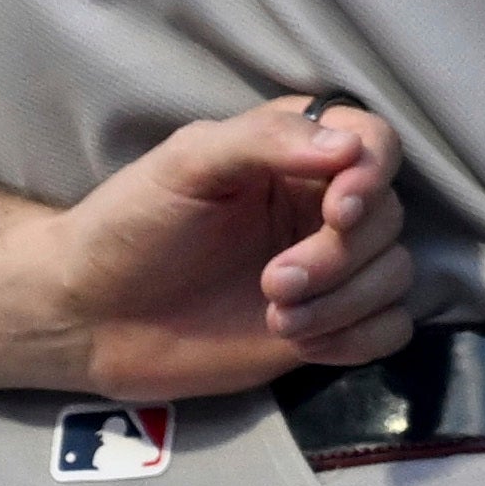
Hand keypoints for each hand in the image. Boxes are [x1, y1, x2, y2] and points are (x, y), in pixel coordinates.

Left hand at [38, 98, 417, 401]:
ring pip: (394, 275)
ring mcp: (327, 271)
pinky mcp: (325, 326)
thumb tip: (349, 147)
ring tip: (276, 317)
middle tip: (272, 282)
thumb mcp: (186, 163)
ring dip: (345, 302)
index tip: (338, 209)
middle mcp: (318, 207)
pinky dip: (360, 337)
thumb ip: (265, 141)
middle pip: (388, 219)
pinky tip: (304, 343)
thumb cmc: (129, 226)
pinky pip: (389, 328)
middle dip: (339, 257)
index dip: (372, 175)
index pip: (375, 144)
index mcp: (293, 155)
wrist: (90, 318)